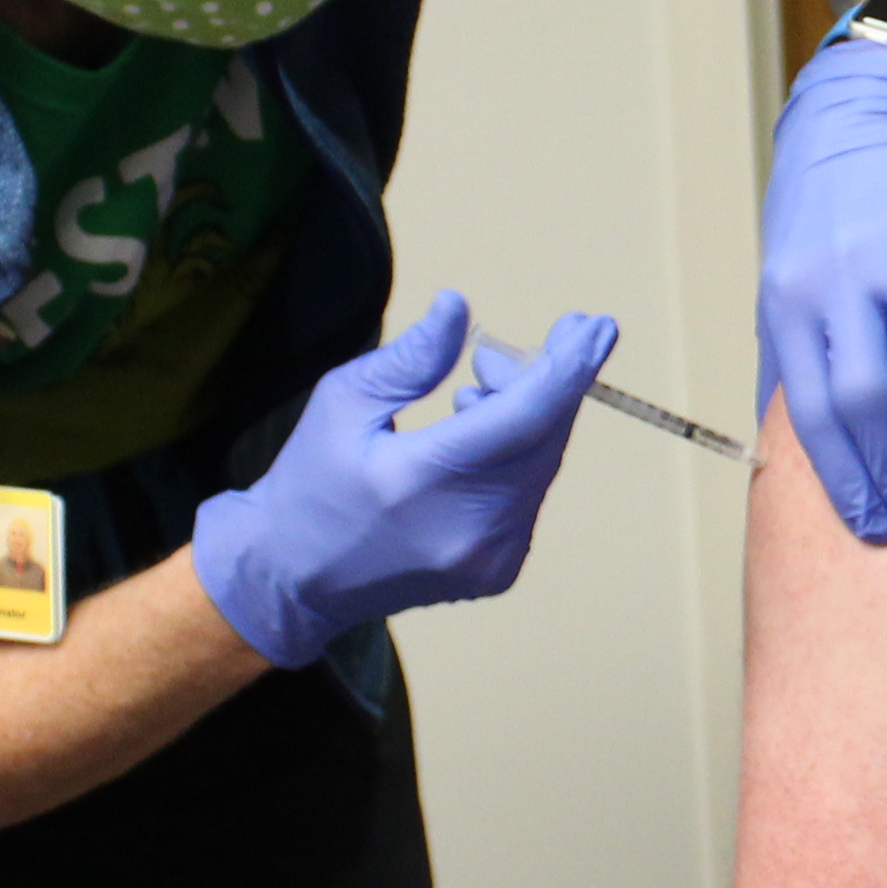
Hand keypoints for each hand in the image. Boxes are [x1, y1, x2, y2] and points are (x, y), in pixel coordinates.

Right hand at [188, 293, 617, 664]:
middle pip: (544, 439)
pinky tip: (477, 434)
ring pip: (541, 466)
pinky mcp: (499, 573)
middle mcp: (468, 531)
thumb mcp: (343, 403)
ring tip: (480, 385)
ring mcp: (490, 560)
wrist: (292, 579)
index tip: (595, 325)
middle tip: (526, 344)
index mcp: (421, 482)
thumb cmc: (311, 481)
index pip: (525, 417)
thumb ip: (411, 358)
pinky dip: (519, 455)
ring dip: (531, 417)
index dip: (568, 367)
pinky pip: (528, 494)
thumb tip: (459, 308)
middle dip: (549, 382)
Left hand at [759, 37, 886, 540]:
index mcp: (792, 301)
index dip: (848, 479)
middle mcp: (841, 276)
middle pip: (870, 395)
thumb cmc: (822, 221)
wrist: (861, 113)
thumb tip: (806, 462)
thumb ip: (801, 358)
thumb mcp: (788, 284)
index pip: (815, 410)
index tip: (875, 529)